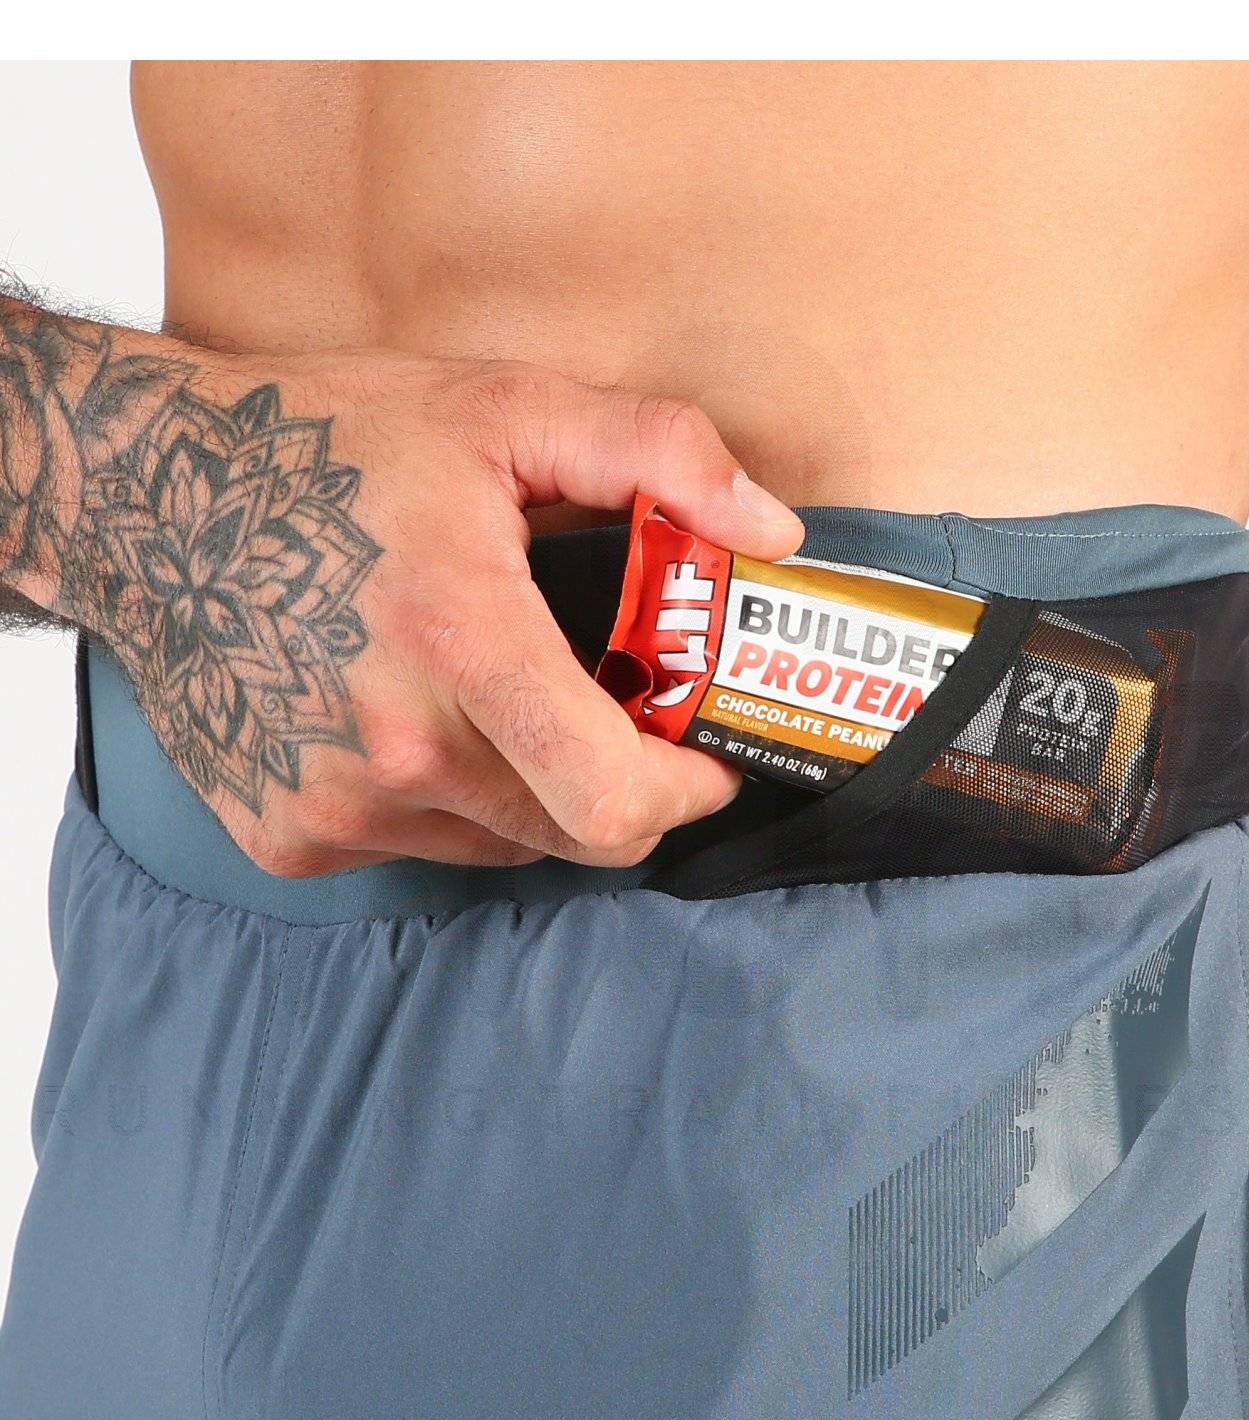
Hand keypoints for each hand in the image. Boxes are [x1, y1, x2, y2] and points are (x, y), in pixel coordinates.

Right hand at [1, 306, 803, 871]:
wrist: (138, 503)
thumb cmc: (323, 446)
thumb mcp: (501, 409)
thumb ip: (658, 457)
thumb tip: (774, 535)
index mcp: (463, 648)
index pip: (616, 802)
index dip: (685, 792)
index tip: (700, 755)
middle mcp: (396, 752)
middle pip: (574, 836)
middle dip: (618, 783)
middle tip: (607, 709)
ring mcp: (336, 807)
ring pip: (500, 844)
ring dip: (527, 788)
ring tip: (489, 694)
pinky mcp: (289, 838)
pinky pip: (416, 845)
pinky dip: (438, 796)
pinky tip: (400, 713)